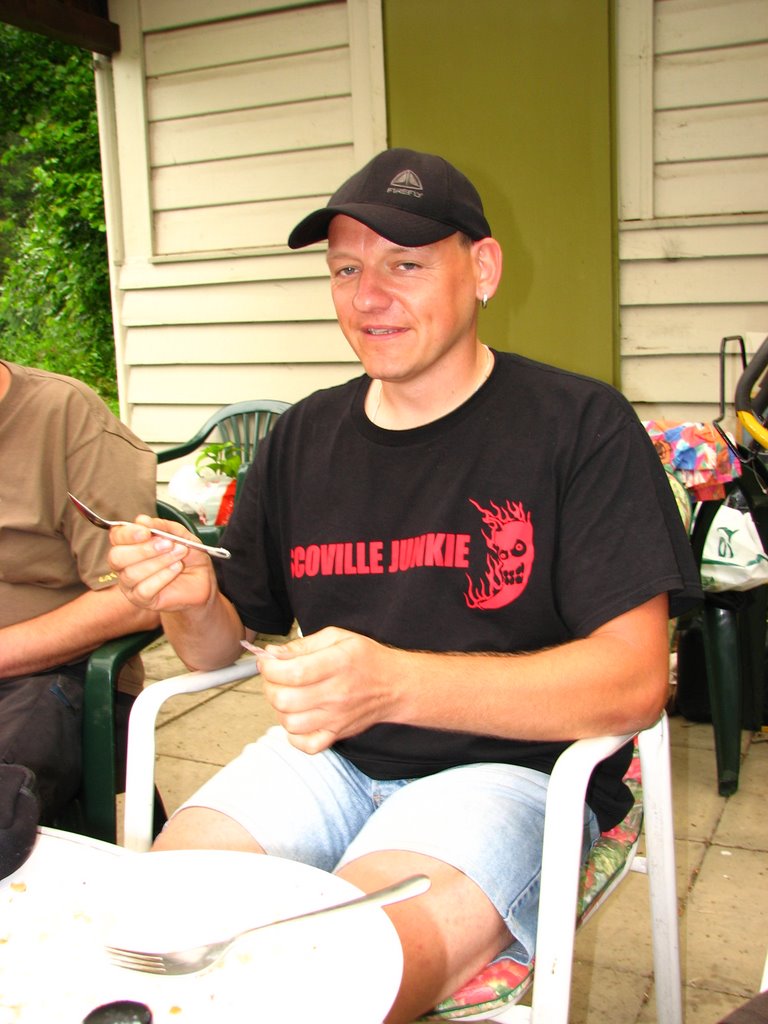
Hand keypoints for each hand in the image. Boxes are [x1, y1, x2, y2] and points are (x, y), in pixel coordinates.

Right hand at [107, 515, 217, 612]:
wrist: (203, 578)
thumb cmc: (188, 556)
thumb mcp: (180, 535)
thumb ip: (162, 527)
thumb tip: (142, 520)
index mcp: (129, 544)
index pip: (116, 537)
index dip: (128, 533)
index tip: (146, 531)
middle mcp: (124, 565)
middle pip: (117, 557)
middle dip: (142, 549)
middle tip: (168, 544)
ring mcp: (130, 584)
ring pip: (131, 574)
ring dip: (159, 561)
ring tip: (179, 554)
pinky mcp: (142, 600)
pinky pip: (144, 590)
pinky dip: (162, 577)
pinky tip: (176, 568)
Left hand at [258, 627, 401, 754]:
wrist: (396, 686)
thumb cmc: (367, 659)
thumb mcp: (337, 637)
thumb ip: (302, 645)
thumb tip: (273, 654)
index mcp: (337, 664)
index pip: (292, 672)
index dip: (270, 667)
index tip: (267, 661)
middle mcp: (337, 694)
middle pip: (285, 700)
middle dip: (270, 686)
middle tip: (274, 677)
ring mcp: (336, 718)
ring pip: (290, 723)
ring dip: (280, 709)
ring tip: (287, 695)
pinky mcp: (337, 734)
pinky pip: (306, 745)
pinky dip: (294, 735)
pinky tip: (298, 717)